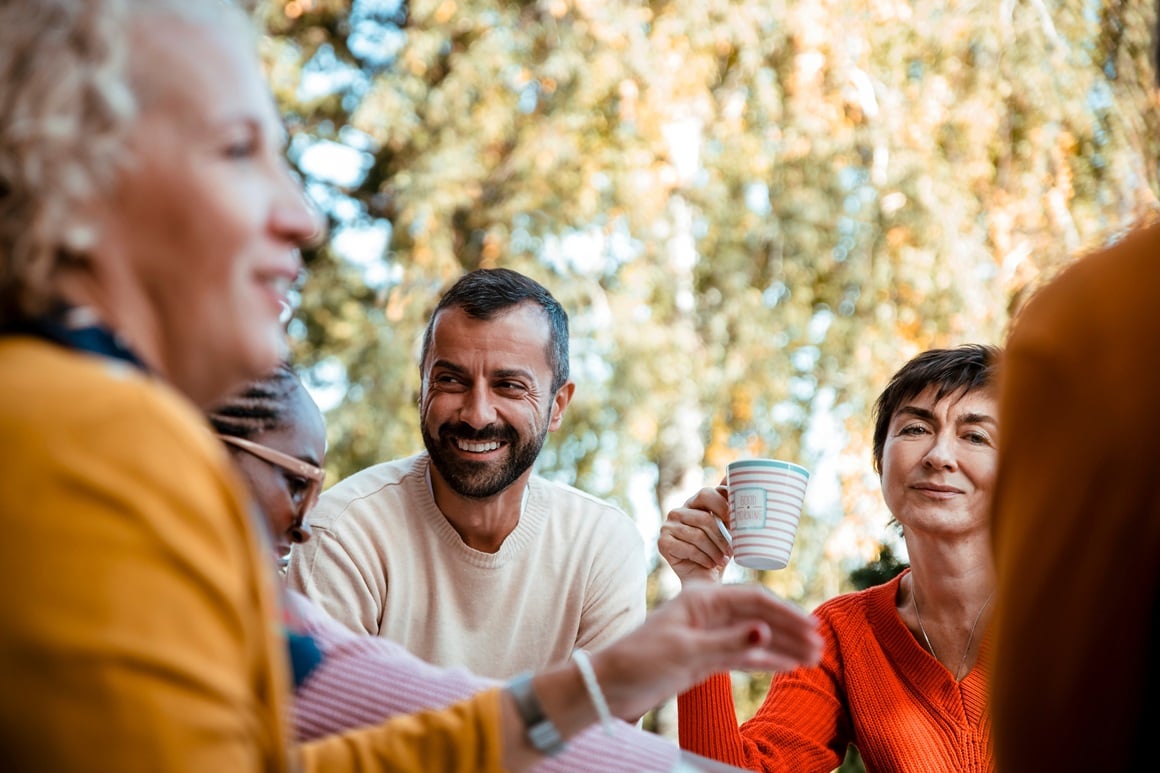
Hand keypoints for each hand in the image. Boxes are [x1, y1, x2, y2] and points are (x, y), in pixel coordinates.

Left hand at [591, 582, 822, 720]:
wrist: (610, 686)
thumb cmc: (640, 660)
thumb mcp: (686, 651)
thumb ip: (729, 642)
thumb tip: (767, 630)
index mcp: (701, 598)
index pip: (754, 599)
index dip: (785, 613)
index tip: (812, 628)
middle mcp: (707, 612)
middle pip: (758, 616)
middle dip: (789, 630)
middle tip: (820, 647)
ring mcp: (707, 635)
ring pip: (754, 637)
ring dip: (782, 646)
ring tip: (813, 658)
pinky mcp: (704, 657)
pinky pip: (742, 655)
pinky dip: (765, 660)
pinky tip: (788, 665)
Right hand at [658, 485, 732, 584]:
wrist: (705, 577)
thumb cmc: (719, 549)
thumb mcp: (729, 526)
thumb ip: (729, 501)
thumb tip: (733, 472)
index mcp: (694, 502)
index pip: (707, 493)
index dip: (723, 506)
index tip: (734, 520)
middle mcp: (678, 511)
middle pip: (705, 519)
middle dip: (722, 538)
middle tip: (731, 551)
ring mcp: (668, 526)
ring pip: (698, 536)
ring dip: (714, 551)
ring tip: (721, 560)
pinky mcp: (662, 542)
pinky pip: (688, 548)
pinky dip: (703, 558)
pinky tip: (709, 563)